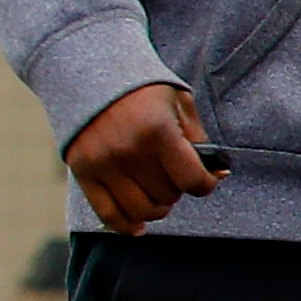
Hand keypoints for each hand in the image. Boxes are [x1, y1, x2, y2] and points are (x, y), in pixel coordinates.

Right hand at [65, 82, 220, 233]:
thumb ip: (197, 139)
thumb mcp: (179, 103)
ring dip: (157, 208)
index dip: (206, 184)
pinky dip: (126, 226)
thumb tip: (218, 173)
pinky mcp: (82, 171)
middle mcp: (128, 151)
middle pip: (166, 197)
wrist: (89, 73)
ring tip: (159, 193)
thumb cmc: (144, 90)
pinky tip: (139, 226)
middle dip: (178, 190)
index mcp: (157, 131)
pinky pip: (107, 213)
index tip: (206, 179)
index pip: (191, 180)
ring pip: (140, 210)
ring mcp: (102, 163)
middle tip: (175, 176)